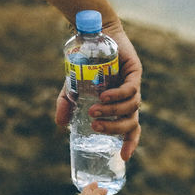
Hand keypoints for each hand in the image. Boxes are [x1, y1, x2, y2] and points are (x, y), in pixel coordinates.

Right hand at [54, 18, 142, 159]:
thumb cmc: (85, 64)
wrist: (94, 36)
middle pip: (131, 122)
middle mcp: (130, 99)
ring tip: (94, 110)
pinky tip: (105, 96)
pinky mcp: (135, 72)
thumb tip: (60, 124)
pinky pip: (131, 89)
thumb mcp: (73, 88)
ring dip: (112, 112)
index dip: (130, 143)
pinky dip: (119, 96)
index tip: (123, 157)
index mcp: (120, 106)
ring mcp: (134, 85)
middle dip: (114, 127)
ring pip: (131, 107)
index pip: (131, 129)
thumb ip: (67, 105)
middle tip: (95, 126)